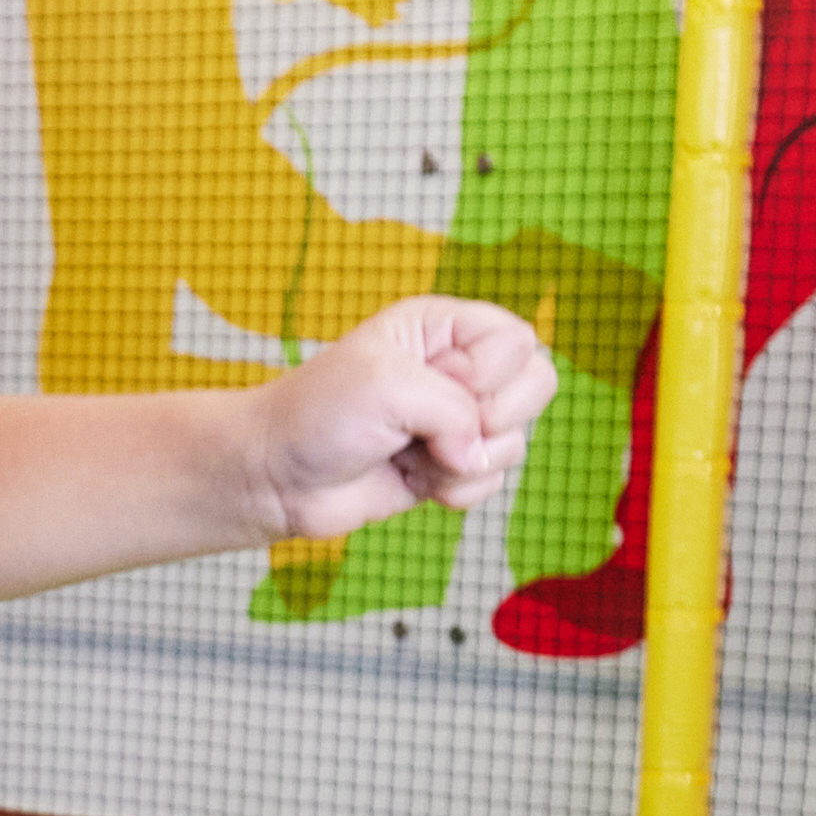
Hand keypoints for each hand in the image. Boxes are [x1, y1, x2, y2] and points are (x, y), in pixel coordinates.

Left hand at [252, 297, 553, 541]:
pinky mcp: (450, 466)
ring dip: (463, 460)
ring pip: (514, 440)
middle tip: (436, 428)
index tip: (437, 382)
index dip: (486, 373)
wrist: (278, 477)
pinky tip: (410, 479)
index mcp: (444, 326)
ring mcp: (457, 420)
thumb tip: (479, 455)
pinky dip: (454, 489)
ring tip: (410, 453)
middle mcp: (457, 368)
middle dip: (493, 418)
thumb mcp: (387, 386)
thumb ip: (455, 410)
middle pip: (538, 384)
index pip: (518, 340)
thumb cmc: (319, 414)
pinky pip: (491, 481)